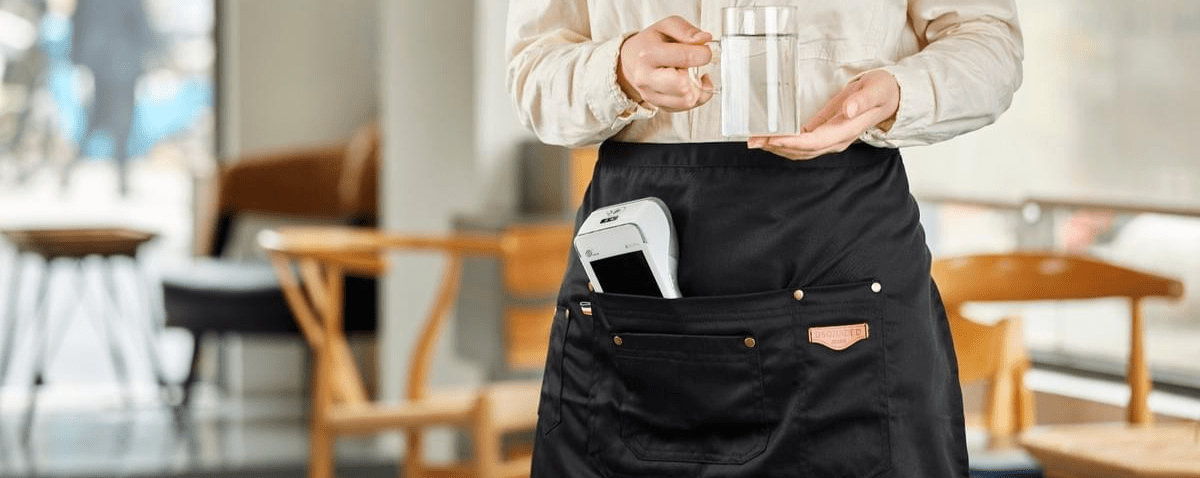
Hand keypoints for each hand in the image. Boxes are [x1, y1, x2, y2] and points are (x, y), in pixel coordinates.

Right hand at [617, 16, 714, 112]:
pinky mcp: (659, 106)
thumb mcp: (666, 26)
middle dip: (695, 75)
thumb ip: (686, 30)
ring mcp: (651, 95)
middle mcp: (646, 78)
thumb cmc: (651, 43)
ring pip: (687, 101)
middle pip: (683, 87)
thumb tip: (704, 40)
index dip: (703, 54)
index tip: (705, 51)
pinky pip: (687, 108)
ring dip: (697, 87)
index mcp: (648, 54)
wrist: (632, 61)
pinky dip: (695, 96)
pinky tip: (690, 83)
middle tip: (694, 66)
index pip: (684, 58)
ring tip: (691, 74)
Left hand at [748, 70, 899, 159]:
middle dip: (776, 146)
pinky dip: (784, 143)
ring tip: (755, 141)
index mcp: (846, 131)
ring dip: (776, 148)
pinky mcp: (824, 134)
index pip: (815, 142)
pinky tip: (770, 138)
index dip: (793, 142)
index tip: (774, 139)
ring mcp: (830, 140)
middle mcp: (836, 140)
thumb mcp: (875, 90)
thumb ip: (862, 101)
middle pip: (802, 150)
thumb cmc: (882, 91)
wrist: (890, 97)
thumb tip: (849, 111)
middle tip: (754, 140)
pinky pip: (801, 144)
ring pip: (799, 151)